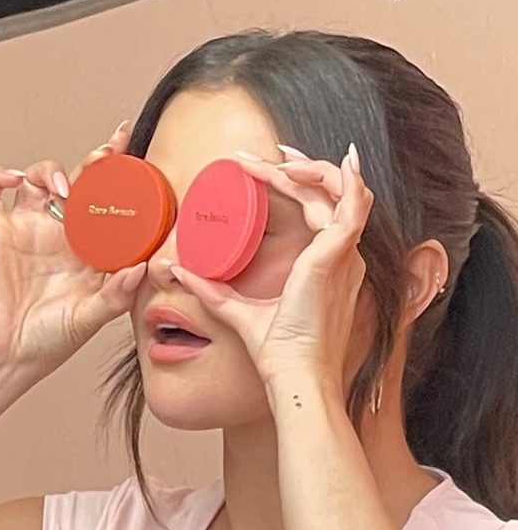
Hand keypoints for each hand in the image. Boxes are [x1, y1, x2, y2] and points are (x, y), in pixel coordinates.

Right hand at [0, 120, 147, 380]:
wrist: (3, 356)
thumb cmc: (47, 341)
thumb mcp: (91, 318)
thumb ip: (116, 295)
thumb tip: (142, 269)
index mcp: (87, 250)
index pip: (108, 204)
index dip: (121, 178)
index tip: (135, 151)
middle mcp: (58, 234)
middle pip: (78, 182)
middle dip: (94, 162)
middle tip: (106, 155)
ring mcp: (26, 228)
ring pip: (38, 178)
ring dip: (50, 171)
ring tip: (61, 188)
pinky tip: (12, 180)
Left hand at [171, 143, 373, 390]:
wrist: (293, 374)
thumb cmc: (277, 353)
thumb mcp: (238, 310)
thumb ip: (211, 289)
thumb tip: (177, 271)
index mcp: (326, 266)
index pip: (317, 211)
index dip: (297, 185)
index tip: (267, 168)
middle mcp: (342, 258)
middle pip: (330, 196)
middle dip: (302, 168)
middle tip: (268, 154)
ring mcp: (343, 255)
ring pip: (343, 192)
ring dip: (314, 168)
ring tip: (280, 158)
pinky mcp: (336, 256)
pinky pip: (351, 206)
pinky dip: (345, 181)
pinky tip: (338, 160)